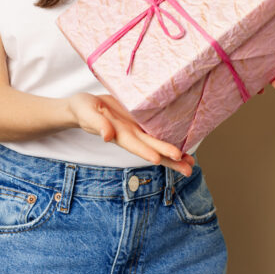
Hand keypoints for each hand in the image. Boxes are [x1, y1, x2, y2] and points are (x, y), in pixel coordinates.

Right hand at [67, 92, 194, 176]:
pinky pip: (156, 132)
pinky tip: (183, 145)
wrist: (85, 106)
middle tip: (187, 167)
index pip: (134, 144)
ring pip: (157, 143)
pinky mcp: (139, 121)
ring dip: (174, 154)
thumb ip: (97, 124)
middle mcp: (130, 135)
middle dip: (169, 158)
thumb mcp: (87, 114)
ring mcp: (136, 129)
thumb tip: (106, 136)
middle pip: (152, 148)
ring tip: (190, 164)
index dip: (145, 151)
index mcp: (118, 134)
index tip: (157, 159)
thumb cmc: (83, 109)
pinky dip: (169, 138)